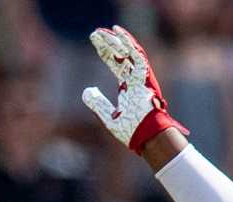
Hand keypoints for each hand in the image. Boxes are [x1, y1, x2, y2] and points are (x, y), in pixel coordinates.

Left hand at [81, 26, 187, 153]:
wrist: (147, 138)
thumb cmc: (132, 131)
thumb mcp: (109, 117)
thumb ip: (98, 104)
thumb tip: (86, 90)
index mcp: (129, 87)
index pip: (116, 64)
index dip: (105, 52)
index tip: (94, 41)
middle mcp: (136, 79)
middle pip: (121, 55)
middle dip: (108, 43)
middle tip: (95, 33)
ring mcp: (142, 77)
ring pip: (128, 52)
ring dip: (115, 40)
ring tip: (102, 32)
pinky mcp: (146, 78)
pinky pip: (137, 56)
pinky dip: (128, 43)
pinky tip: (117, 33)